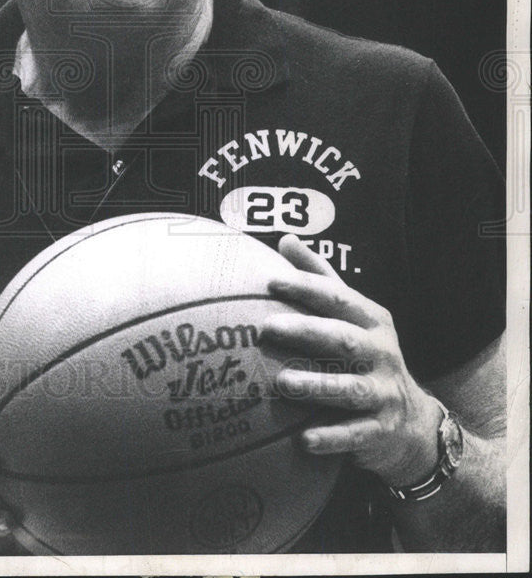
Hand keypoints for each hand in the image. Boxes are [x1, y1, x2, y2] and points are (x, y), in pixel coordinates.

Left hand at [262, 235, 441, 486]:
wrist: (411, 423)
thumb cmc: (365, 356)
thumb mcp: (351, 315)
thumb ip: (320, 278)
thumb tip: (285, 239)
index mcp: (372, 320)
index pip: (338, 298)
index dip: (306, 288)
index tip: (271, 281)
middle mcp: (382, 353)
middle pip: (342, 339)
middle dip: (306, 332)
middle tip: (267, 327)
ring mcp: (384, 392)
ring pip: (349, 389)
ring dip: (316, 386)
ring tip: (281, 383)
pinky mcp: (381, 430)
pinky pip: (354, 435)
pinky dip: (330, 437)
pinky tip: (302, 440)